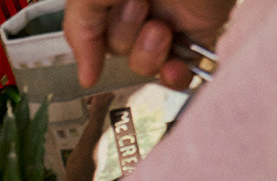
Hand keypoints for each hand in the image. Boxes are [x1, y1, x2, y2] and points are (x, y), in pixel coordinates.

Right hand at [64, 0, 234, 89]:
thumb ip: (81, 25)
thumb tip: (85, 75)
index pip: (89, 26)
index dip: (89, 48)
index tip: (92, 72)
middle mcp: (138, 2)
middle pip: (116, 47)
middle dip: (125, 33)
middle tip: (140, 3)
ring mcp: (167, 21)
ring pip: (145, 64)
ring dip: (150, 52)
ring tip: (163, 26)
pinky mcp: (195, 37)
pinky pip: (178, 74)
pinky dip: (174, 77)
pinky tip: (174, 66)